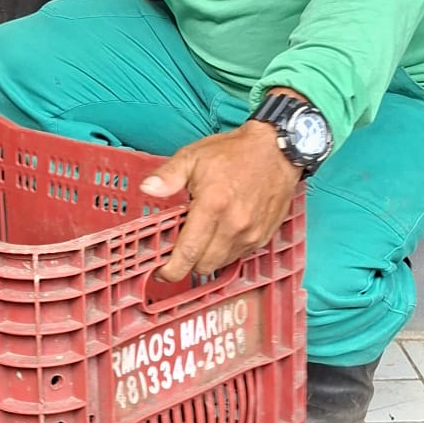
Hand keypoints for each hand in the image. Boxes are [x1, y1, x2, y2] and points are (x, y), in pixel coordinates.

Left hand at [139, 122, 299, 281]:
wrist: (276, 150)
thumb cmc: (233, 153)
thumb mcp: (193, 157)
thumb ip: (168, 175)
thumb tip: (147, 188)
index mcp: (213, 205)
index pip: (188, 253)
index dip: (171, 270)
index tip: (159, 272)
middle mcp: (234, 224)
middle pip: (203, 265)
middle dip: (186, 264)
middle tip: (177, 252)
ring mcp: (251, 233)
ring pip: (221, 263)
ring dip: (206, 259)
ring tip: (199, 240)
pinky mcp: (263, 236)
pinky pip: (238, 256)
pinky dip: (225, 252)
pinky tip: (219, 234)